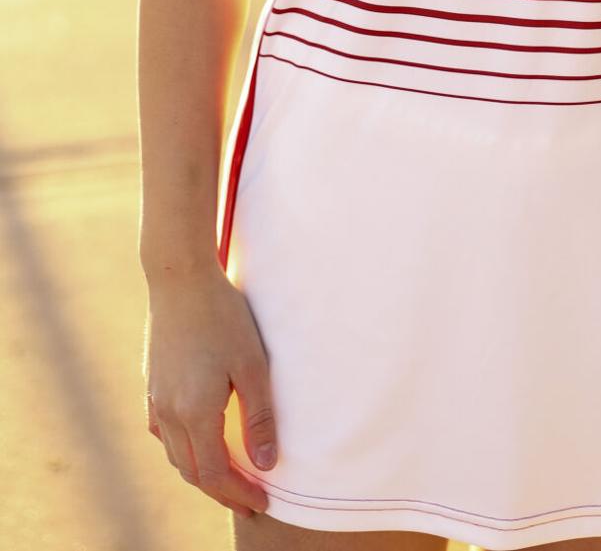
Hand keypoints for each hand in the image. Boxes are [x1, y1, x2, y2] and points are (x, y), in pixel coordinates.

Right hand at [144, 263, 277, 519]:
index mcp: (195, 414)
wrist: (180, 278)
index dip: (239, 493)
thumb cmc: (223, 316)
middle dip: (221, 490)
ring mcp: (155, 399)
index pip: (216, 474)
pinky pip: (163, 433)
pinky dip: (181, 449)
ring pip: (175, 455)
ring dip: (200, 472)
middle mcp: (169, 414)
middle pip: (192, 471)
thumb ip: (259, 417)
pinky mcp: (152, 384)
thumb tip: (267, 465)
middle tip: (248, 500)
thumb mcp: (252, 365)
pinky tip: (194, 444)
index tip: (262, 503)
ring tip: (227, 477)